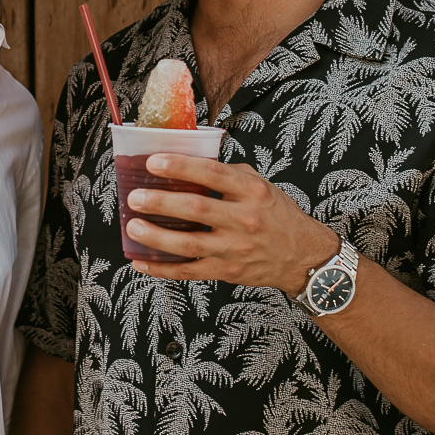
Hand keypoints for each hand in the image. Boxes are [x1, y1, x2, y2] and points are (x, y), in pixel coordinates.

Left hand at [126, 155, 339, 289]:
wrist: (301, 255)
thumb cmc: (276, 216)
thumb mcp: (260, 186)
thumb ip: (228, 174)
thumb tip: (188, 163)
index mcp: (252, 192)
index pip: (212, 174)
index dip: (180, 167)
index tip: (154, 162)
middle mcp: (245, 220)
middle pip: (196, 209)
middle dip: (161, 203)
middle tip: (135, 198)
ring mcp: (235, 249)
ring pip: (189, 244)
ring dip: (156, 237)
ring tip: (133, 228)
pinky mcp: (227, 271)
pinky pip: (189, 272)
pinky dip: (162, 268)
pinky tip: (142, 261)